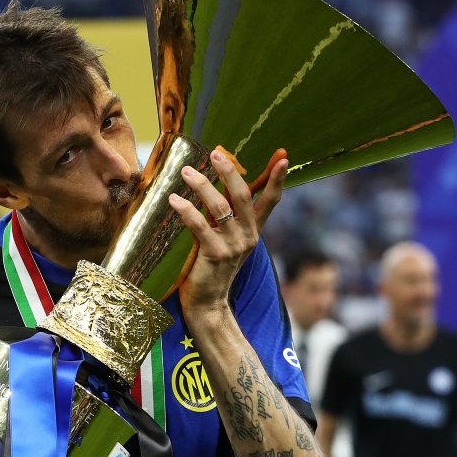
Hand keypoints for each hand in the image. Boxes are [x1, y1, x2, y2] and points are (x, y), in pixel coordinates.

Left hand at [167, 148, 287, 313]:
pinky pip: (200, 226)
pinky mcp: (216, 255)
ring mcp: (233, 246)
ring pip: (220, 207)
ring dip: (202, 186)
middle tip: (216, 153)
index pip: (270, 200)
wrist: (207, 302)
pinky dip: (186, 210)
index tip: (283, 157)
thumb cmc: (212, 267)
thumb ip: (226, 216)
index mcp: (253, 230)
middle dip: (230, 172)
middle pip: (243, 196)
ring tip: (186, 171)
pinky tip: (173, 200)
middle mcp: (248, 236)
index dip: (276, 179)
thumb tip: (218, 186)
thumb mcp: (225, 238)